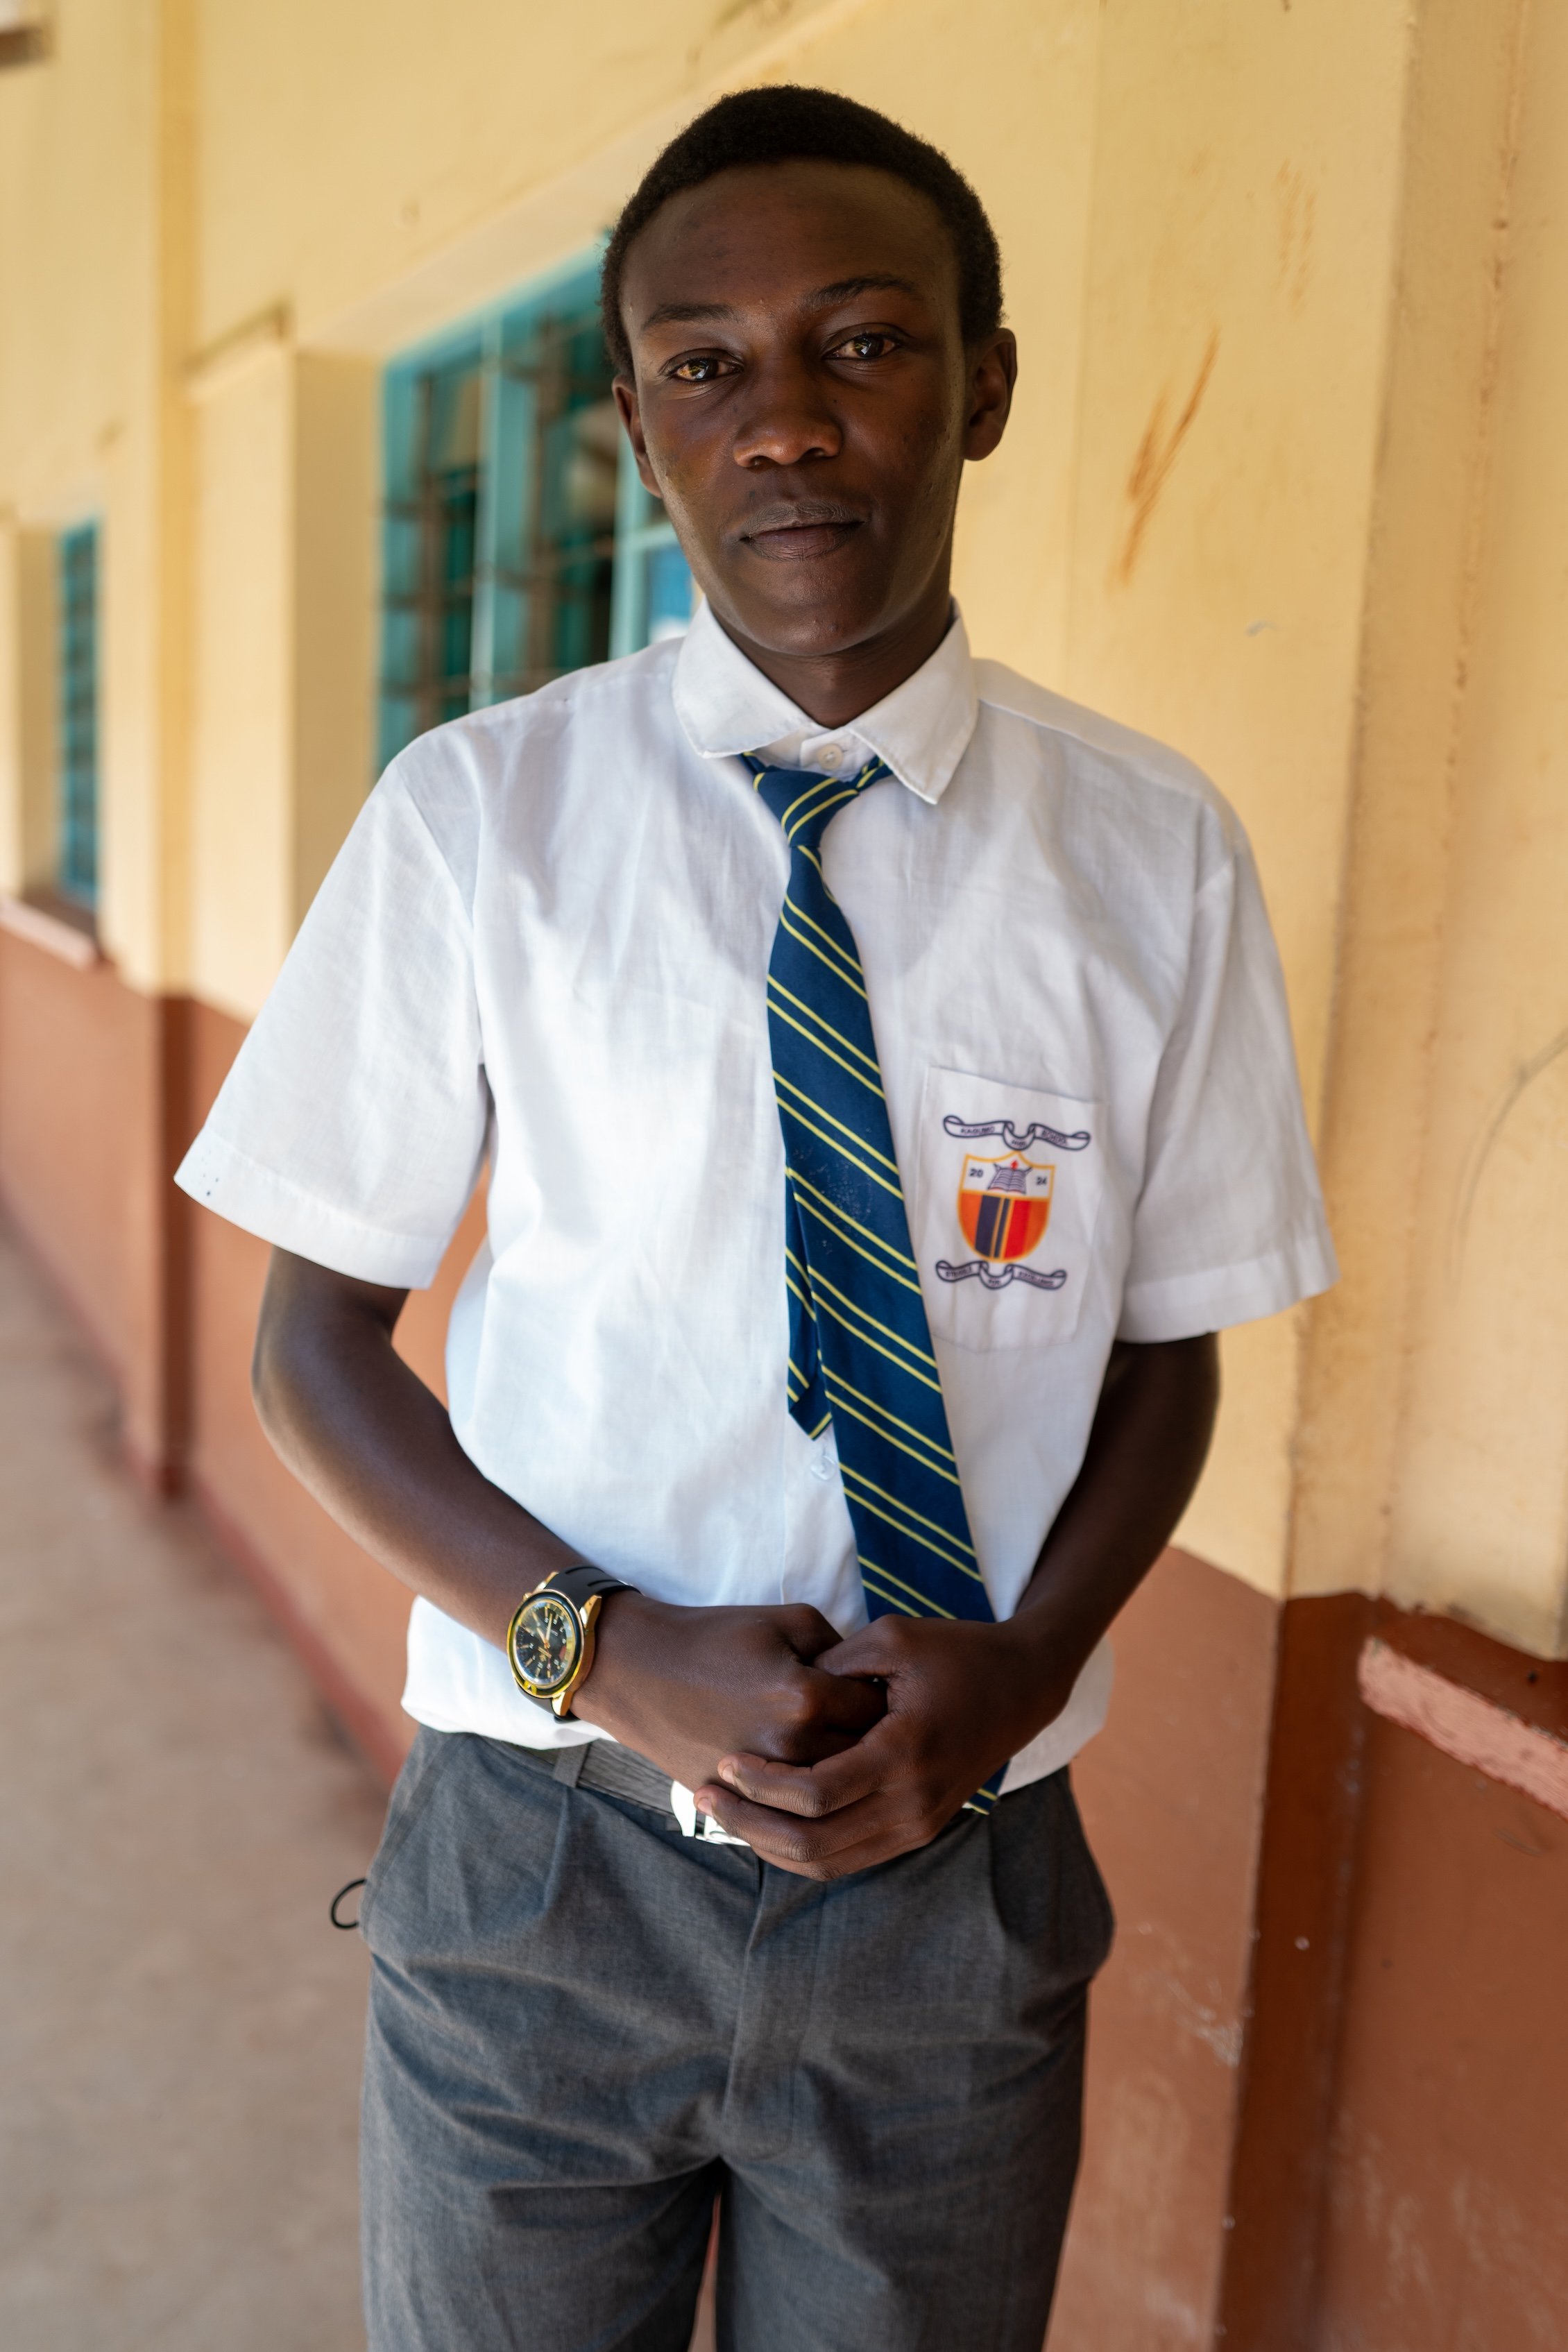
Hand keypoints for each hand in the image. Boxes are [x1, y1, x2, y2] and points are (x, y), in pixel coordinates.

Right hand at [573, 1591, 886, 1795]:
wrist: (639, 1670)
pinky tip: (817, 1779)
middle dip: (875, 1743)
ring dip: (845, 1778)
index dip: (889, 1700)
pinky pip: (791, 1817)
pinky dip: (808, 1803)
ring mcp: (761, 1783)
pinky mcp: (738, 1803)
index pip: (878, 1711)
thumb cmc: (715, 1637)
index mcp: (805, 1696)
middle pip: (862, 1759)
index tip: (891, 1692)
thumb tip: (872, 1679)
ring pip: (830, 1796)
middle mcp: (790, 1746)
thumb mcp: (786, 1620)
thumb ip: (841, 1648)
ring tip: (850, 1752)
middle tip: (880, 1726)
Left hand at [693, 1614, 1079, 1877]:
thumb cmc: (955, 1651)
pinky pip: (848, 1859)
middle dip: (751, 1824)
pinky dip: (802, 1848)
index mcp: (904, 1753)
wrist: (1022, 1686)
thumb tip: (778, 1690)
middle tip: (709, 1794)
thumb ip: (834, 1663)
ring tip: (727, 1812)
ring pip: (828, 1863)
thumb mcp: (892, 1637)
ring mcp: (918, 1824)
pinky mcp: (917, 1830)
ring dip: (770, 1844)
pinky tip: (767, 1820)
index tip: (726, 1759)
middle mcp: (913, 1803)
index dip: (762, 1784)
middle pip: (814, 1843)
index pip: (816, 1793)